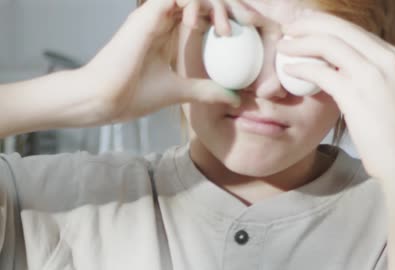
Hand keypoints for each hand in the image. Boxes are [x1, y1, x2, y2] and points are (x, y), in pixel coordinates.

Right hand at [80, 0, 254, 122]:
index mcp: (166, 31)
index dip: (223, 17)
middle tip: (247, 23)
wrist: (104, 100)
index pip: (200, 12)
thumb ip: (205, 90)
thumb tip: (233, 97)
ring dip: (215, 6)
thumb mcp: (179, 91)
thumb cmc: (133, 94)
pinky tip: (209, 27)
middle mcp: (161, 18)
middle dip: (228, 7)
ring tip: (228, 29)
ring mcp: (154, 13)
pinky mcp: (147, 14)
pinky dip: (197, 5)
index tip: (244, 34)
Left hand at [275, 9, 394, 182]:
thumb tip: (339, 66)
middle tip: (289, 27)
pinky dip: (301, 68)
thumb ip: (368, 75)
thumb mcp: (387, 94)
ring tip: (283, 47)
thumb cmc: (393, 135)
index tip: (306, 25)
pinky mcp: (357, 94)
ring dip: (300, 42)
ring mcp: (374, 75)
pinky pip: (321, 72)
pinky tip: (289, 71)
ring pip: (329, 44)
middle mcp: (388, 59)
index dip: (326, 24)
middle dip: (309, 24)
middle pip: (341, 28)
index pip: (356, 30)